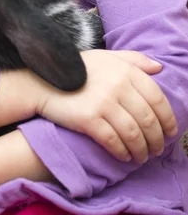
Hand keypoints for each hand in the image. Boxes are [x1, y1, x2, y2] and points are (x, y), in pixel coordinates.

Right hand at [36, 50, 177, 163]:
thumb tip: (159, 68)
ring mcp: (103, 102)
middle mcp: (117, 85)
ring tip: (142, 157)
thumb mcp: (105, 57)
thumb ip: (133, 59)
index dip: (168, 119)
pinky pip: (114, 142)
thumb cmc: (76, 69)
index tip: (170, 132)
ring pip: (134, 134)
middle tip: (157, 150)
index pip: (157, 98)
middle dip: (157, 139)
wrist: (43, 81)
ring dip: (142, 150)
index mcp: (125, 70)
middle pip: (148, 119)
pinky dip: (123, 152)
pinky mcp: (89, 119)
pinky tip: (124, 157)